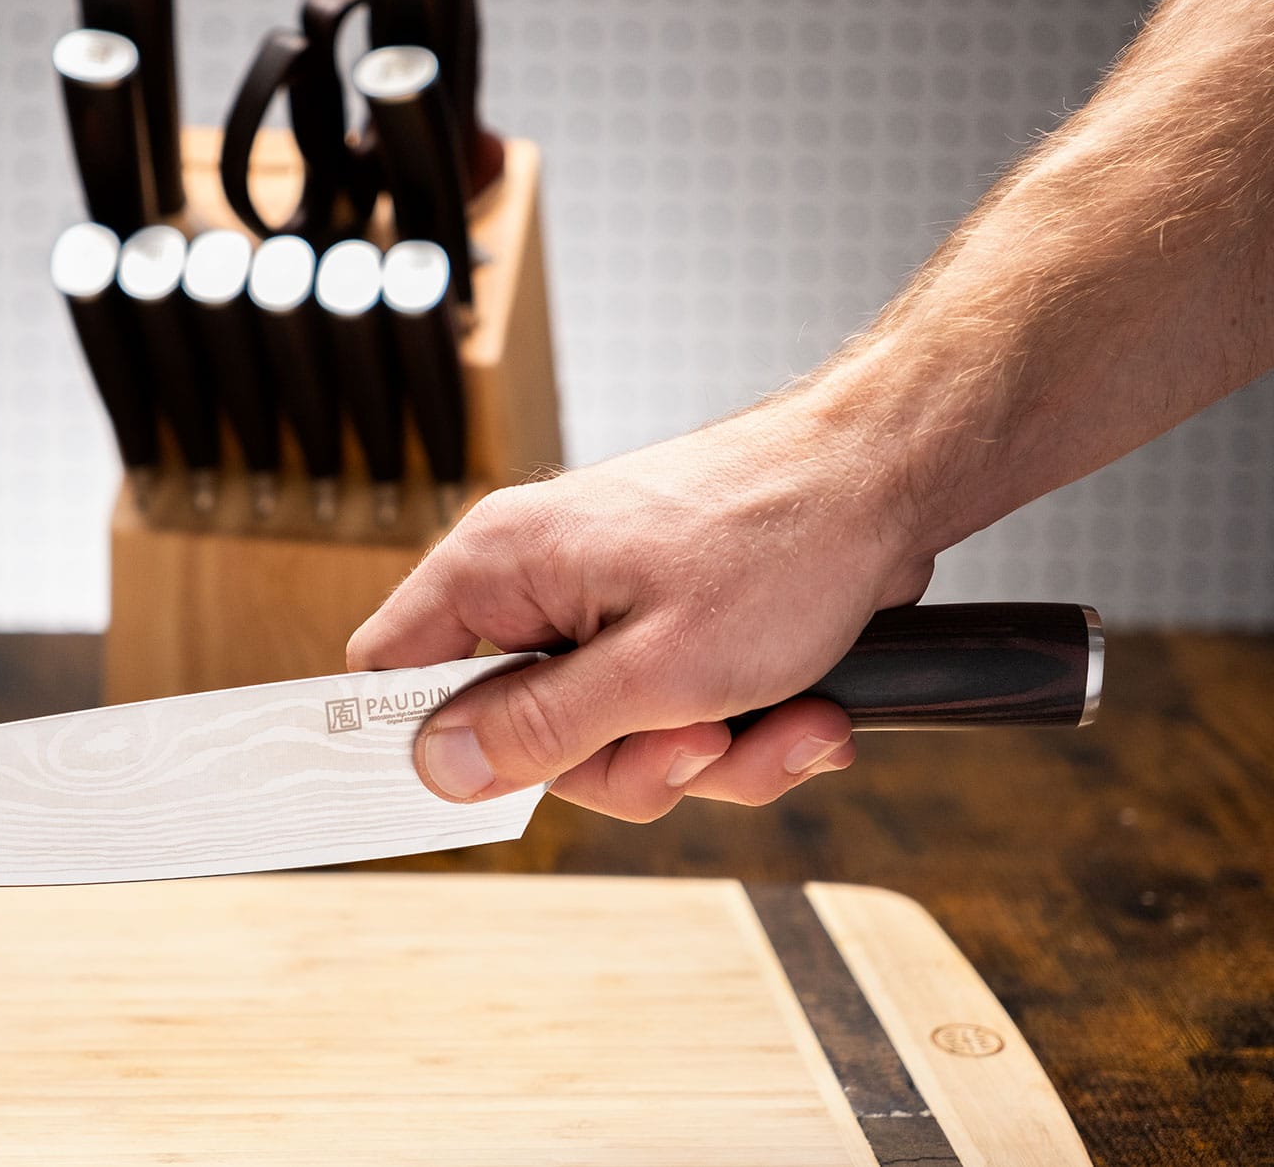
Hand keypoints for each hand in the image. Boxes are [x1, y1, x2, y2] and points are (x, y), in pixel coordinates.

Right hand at [347, 400, 936, 821]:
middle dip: (624, 763)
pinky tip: (801, 715)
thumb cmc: (780, 544)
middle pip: (519, 734)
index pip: (390, 666)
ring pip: (608, 741)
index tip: (477, 795)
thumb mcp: (656, 671)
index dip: (417, 742)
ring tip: (781, 720)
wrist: (889, 483)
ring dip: (704, 756)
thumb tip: (437, 768)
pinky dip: (738, 734)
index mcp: (501, 565)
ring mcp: (601, 607)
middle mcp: (538, 582)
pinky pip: (666, 718)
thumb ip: (538, 729)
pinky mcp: (662, 627)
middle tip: (699, 740)